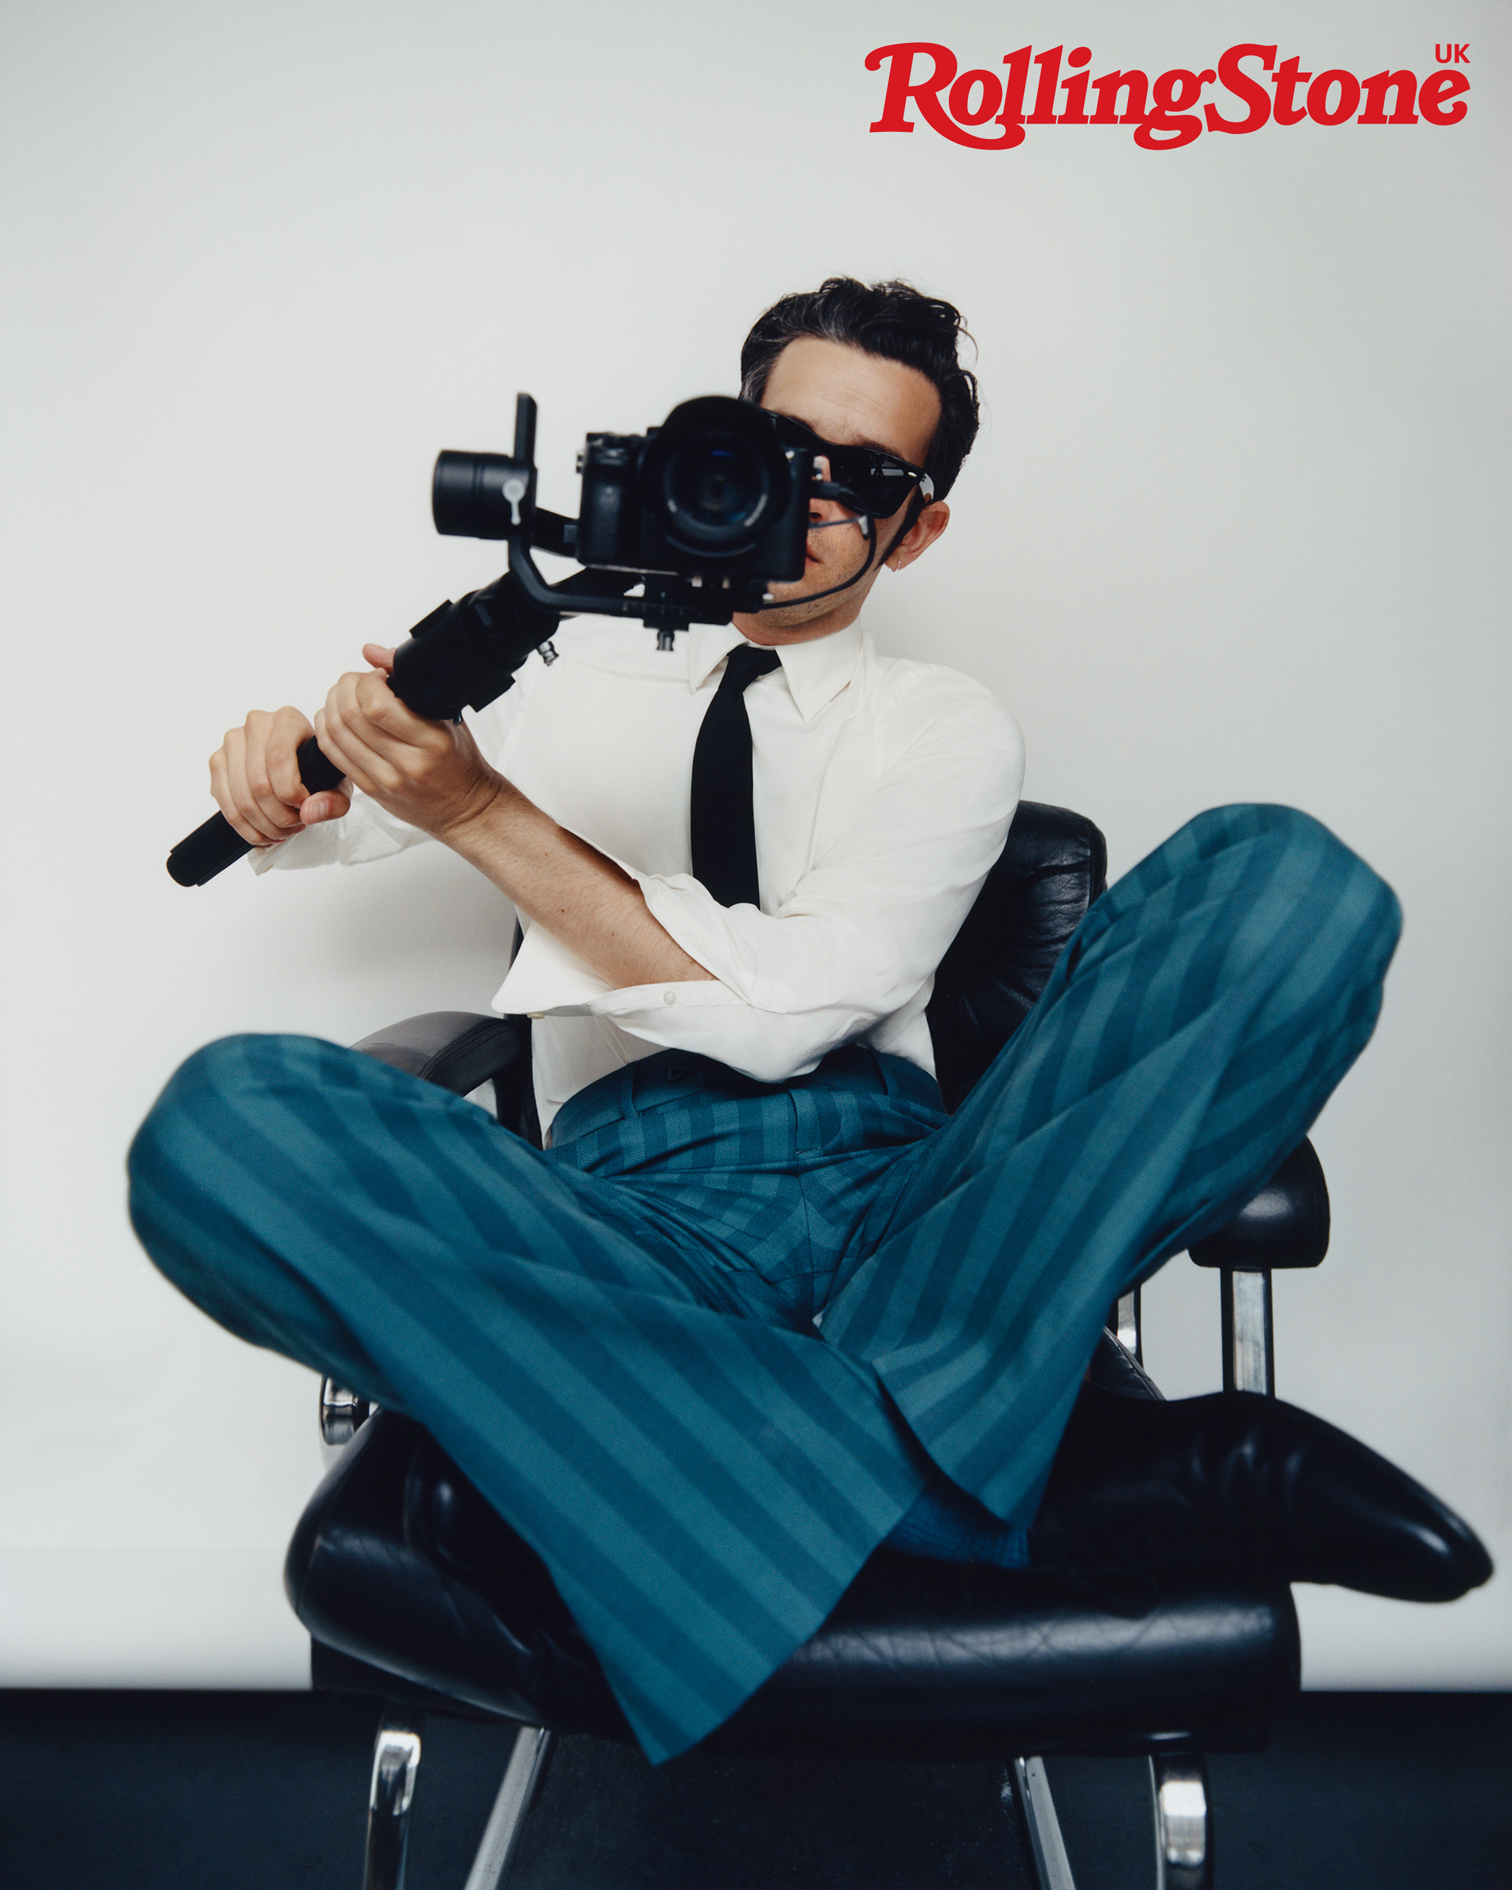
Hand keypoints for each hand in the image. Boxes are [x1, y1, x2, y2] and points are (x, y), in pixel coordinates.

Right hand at [210, 704, 349, 846]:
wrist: (301, 762)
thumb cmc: (319, 769)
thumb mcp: (338, 785)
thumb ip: (332, 801)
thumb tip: (308, 813)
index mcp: (287, 720)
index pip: (277, 758)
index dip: (290, 793)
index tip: (303, 807)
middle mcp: (256, 724)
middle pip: (258, 783)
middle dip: (279, 817)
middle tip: (295, 826)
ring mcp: (233, 742)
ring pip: (241, 797)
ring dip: (263, 825)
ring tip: (282, 832)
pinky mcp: (218, 761)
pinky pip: (225, 802)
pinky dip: (244, 827)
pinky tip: (263, 832)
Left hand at [312, 643, 502, 840]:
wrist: (465, 808)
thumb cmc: (459, 762)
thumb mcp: (448, 717)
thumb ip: (410, 682)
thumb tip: (372, 652)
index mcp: (432, 741)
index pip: (376, 705)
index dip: (367, 681)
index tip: (377, 676)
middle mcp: (407, 763)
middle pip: (350, 716)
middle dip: (345, 687)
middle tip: (356, 683)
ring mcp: (386, 779)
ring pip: (335, 733)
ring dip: (332, 705)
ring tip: (345, 697)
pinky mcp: (370, 791)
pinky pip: (332, 754)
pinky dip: (326, 729)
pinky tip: (335, 718)